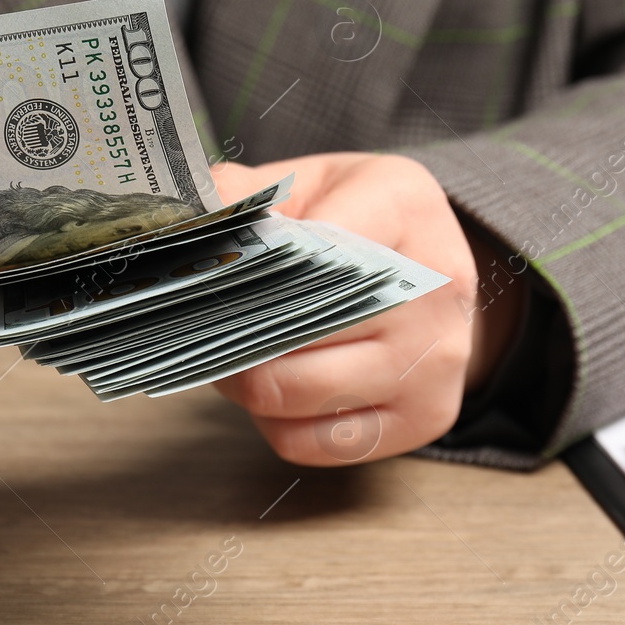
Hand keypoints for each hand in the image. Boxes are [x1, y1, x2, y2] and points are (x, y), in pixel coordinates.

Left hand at [210, 153, 523, 464]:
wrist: (438, 272)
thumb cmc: (361, 222)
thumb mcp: (313, 181)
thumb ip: (247, 194)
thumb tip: (186, 221)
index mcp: (403, 208)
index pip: (313, 244)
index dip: (251, 265)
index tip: (210, 273)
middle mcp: (434, 288)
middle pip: (298, 328)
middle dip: (234, 331)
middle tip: (202, 324)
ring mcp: (435, 362)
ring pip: (298, 393)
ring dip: (246, 383)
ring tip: (233, 356)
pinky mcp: (425, 417)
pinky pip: (316, 443)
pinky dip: (276, 424)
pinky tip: (273, 392)